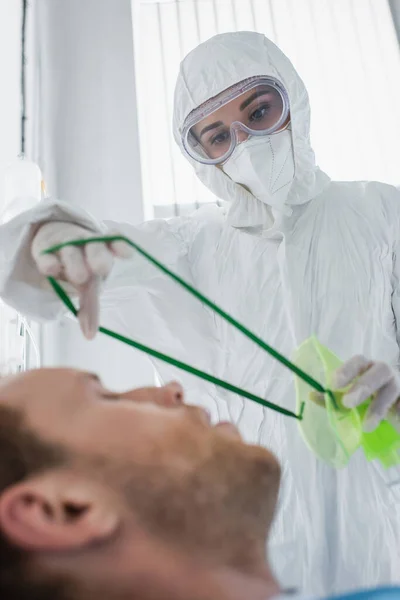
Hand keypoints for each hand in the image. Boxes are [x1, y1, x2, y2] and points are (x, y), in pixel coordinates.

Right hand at [31, 221, 132, 338]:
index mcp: (103, 249)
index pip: (114, 242)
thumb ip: (90, 308)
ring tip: (79, 278)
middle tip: (101, 270)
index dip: (121, 247)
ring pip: (71, 250)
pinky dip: (50, 262)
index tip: (128, 254)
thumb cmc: (80, 264)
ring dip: (75, 263)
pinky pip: (46, 255)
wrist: (53, 241)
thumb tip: (89, 336)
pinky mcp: (44, 250)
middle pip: (94, 248)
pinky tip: (52, 270)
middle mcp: (86, 245)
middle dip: (99, 258)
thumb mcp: (89, 284)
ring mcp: (65, 246)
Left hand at [333, 356, 399, 431]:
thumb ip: (334, 397)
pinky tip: (392, 422)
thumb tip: (312, 395)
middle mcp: (385, 372)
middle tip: (348, 403)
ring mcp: (399, 384)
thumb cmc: (370, 398)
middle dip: (363, 386)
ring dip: (378, 408)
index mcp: (368, 367)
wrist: (397, 408)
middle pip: (379, 371)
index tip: (334, 384)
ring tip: (366, 426)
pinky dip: (397, 413)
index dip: (347, 370)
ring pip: (392, 389)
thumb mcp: (351, 397)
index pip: (358, 361)